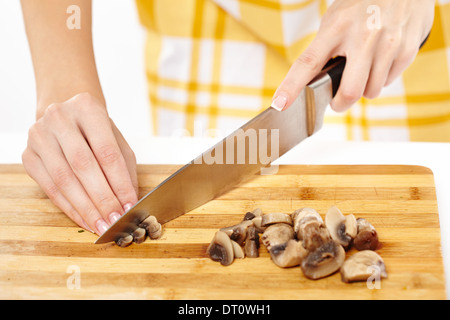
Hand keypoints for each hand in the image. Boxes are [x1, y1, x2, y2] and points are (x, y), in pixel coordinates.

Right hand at [22, 93, 138, 234]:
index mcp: (87, 109)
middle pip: (83, 166)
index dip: (119, 182)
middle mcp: (59, 119)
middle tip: (115, 220)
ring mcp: (39, 136)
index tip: (130, 204)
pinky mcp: (28, 156)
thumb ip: (125, 169)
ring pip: (64, 179)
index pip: (107, 152)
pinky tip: (85, 220)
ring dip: (85, 208)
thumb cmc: (97, 131)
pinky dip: (70, 208)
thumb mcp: (117, 141)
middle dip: (102, 198)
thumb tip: (130, 202)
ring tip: (102, 225)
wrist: (67, 116)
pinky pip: (50, 188)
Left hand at [271, 0, 434, 111]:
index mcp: (336, 28)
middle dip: (340, 104)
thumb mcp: (336, 20)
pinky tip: (381, 59)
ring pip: (371, 91)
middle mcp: (363, 36)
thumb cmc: (361, 6)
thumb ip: (325, 50)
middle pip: (349, 92)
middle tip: (337, 101)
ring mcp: (388, 43)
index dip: (292, 86)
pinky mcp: (407, 49)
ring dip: (363, 89)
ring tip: (363, 69)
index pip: (308, 62)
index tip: (280, 103)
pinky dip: (382, 78)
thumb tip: (313, 84)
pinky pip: (389, 81)